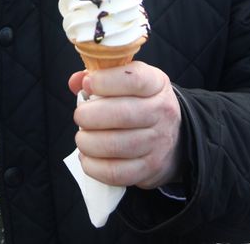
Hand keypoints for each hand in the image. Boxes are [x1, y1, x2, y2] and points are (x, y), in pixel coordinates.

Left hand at [68, 62, 182, 189]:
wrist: (172, 136)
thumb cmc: (139, 102)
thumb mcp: (128, 81)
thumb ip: (100, 75)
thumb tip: (76, 81)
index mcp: (156, 84)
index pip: (135, 79)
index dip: (105, 81)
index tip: (88, 84)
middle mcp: (162, 112)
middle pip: (122, 114)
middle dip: (89, 115)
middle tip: (79, 115)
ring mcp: (158, 143)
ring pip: (116, 145)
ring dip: (88, 142)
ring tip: (82, 137)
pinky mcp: (149, 169)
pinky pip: (116, 172)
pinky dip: (94, 166)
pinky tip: (87, 157)